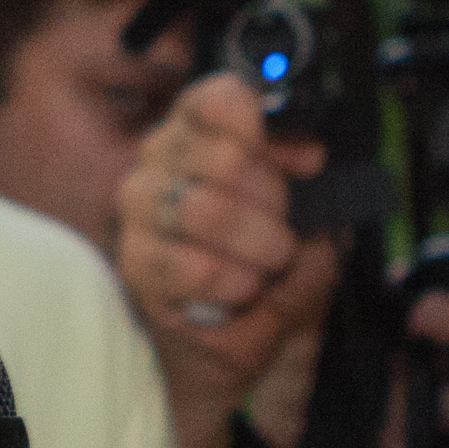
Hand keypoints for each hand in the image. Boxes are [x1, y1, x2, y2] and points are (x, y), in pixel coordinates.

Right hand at [119, 76, 338, 447]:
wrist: (220, 349)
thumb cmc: (256, 275)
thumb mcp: (301, 227)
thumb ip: (313, 191)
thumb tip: (312, 158)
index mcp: (198, 135)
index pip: (219, 99)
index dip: (270, 130)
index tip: (304, 162)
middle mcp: (157, 163)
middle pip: (223, 156)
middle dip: (272, 203)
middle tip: (282, 234)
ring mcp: (140, 213)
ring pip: (206, 209)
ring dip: (257, 247)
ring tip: (264, 267)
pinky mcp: (135, 264)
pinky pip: (196, 267)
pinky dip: (234, 284)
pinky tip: (238, 293)